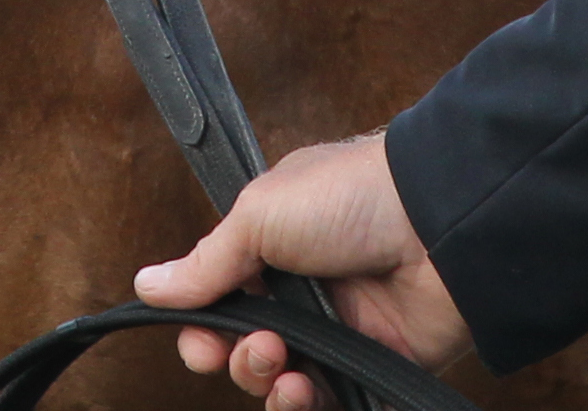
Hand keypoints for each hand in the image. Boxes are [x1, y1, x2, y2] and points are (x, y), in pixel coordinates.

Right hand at [132, 133, 475, 409]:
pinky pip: (335, 405)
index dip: (204, 329)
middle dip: (239, 361)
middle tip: (260, 346)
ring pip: (286, 386)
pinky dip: (313, 409)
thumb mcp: (261, 214)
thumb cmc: (351, 197)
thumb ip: (207, 262)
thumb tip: (148, 287)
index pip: (222, 304)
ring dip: (271, 386)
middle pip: (248, 352)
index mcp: (274, 249)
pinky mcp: (378, 367)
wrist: (440, 223)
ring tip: (287, 369)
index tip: (202, 339)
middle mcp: (305, 294)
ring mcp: (344, 333)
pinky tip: (309, 392)